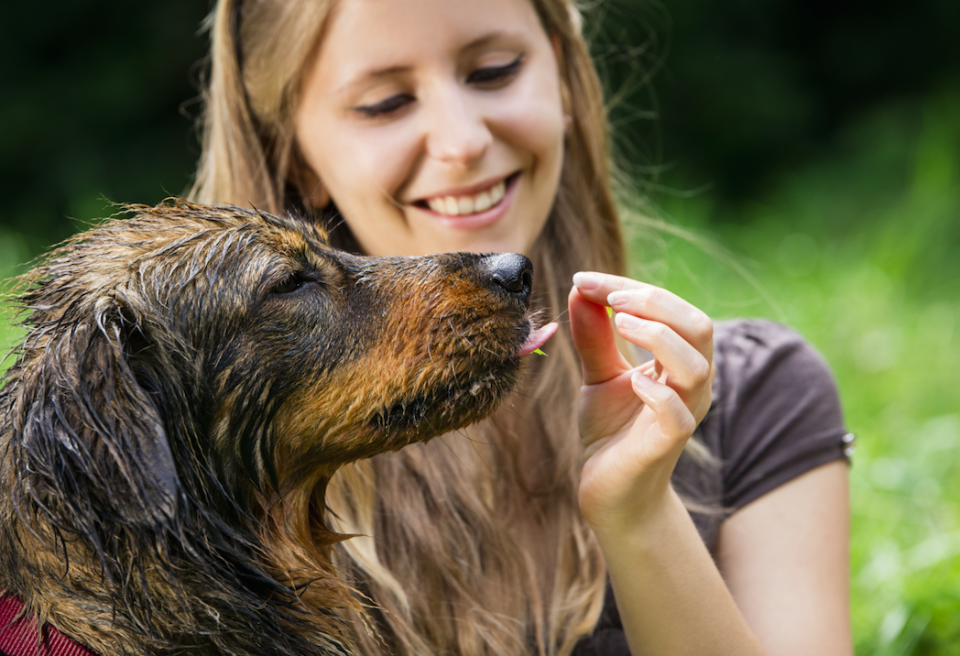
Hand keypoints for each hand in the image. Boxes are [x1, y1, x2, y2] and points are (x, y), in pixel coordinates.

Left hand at [569, 272, 714, 536]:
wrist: (610, 490)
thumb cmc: (612, 430)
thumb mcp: (598, 373)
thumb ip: (594, 335)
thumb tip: (579, 288)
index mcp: (679, 360)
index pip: (672, 309)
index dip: (629, 287)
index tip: (584, 279)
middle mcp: (691, 384)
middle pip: (698, 326)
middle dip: (656, 302)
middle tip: (611, 297)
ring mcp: (683, 414)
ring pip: (696, 366)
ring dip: (658, 336)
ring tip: (619, 322)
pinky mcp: (667, 445)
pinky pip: (677, 414)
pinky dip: (657, 392)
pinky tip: (631, 381)